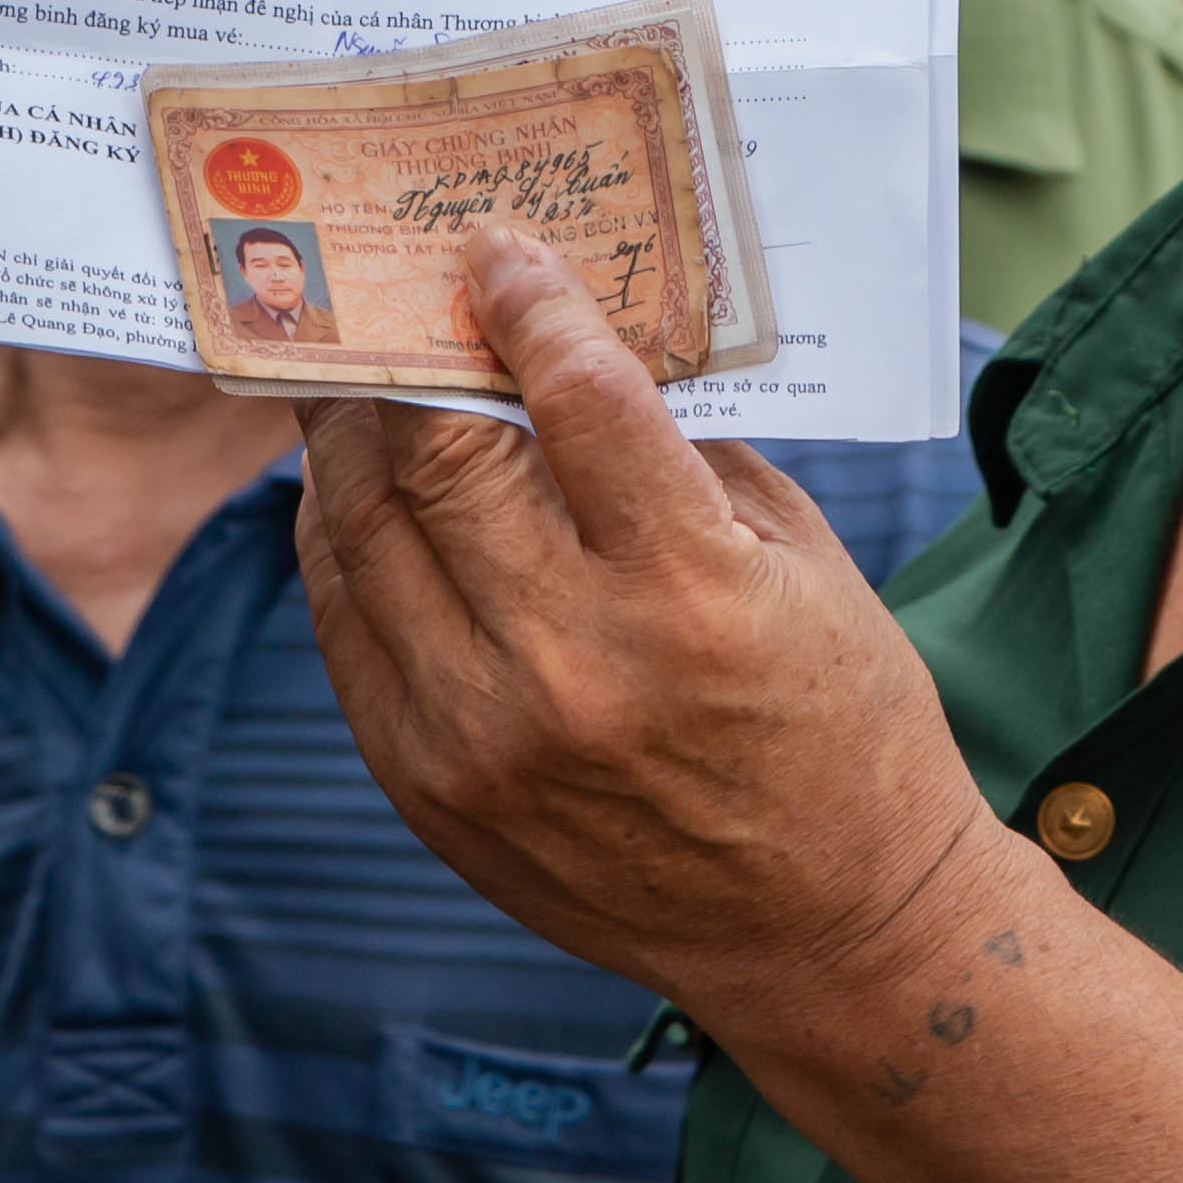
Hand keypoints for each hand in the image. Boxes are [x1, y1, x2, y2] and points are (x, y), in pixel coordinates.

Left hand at [289, 220, 1005, 1030]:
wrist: (828, 931)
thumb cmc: (840, 726)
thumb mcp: (801, 564)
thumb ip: (685, 455)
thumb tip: (574, 350)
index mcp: (688, 591)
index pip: (576, 397)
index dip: (528, 303)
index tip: (501, 252)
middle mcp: (570, 661)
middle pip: (438, 456)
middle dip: (413, 354)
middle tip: (404, 298)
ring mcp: (482, 734)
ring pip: (361, 535)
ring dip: (353, 438)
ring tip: (362, 380)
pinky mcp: (429, 788)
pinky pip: (347, 626)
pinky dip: (342, 541)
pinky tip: (361, 493)